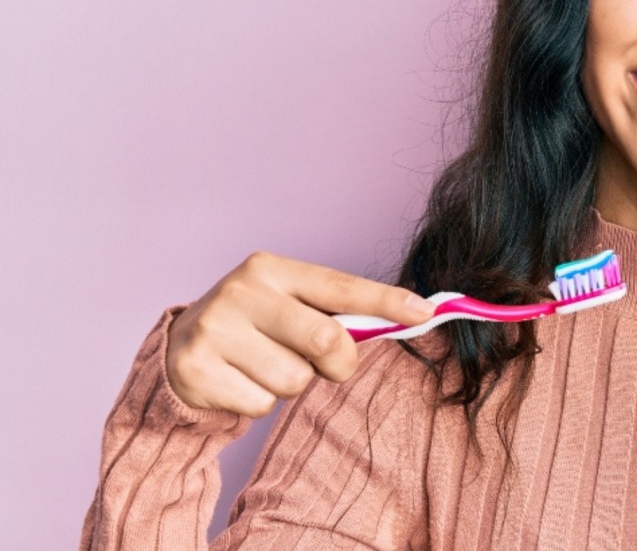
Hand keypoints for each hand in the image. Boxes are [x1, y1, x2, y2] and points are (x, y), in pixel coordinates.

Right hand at [165, 251, 436, 417]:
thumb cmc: (254, 327)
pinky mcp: (196, 369)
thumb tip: (411, 315)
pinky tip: (239, 382)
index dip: (386, 302)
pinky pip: (261, 404)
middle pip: (325, 340)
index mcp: (271, 268)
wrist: (176, 351)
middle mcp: (242, 291)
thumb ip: (336, 312)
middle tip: (323, 365)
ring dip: (291, 385)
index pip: (341, 286)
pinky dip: (259, 403)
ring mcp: (215, 329)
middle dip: (337, 363)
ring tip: (264, 367)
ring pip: (294, 380)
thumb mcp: (289, 306)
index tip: (424, 313)